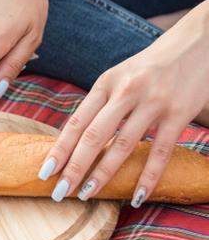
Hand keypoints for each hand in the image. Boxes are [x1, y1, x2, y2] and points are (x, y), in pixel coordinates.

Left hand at [40, 0, 208, 206]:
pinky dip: (148, 176)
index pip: (76, 121)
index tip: (45, 172)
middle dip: (75, 166)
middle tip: (60, 191)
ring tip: (88, 194)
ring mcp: (153, 103)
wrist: (194, 44)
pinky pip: (161, 151)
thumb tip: (73, 139)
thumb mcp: (118, 77)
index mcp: (105, 83)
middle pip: (94, 135)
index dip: (60, 149)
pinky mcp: (179, 114)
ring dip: (103, 173)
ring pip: (123, 145)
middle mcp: (125, 92)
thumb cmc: (148, 67)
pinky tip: (137, 196)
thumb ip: (99, 104)